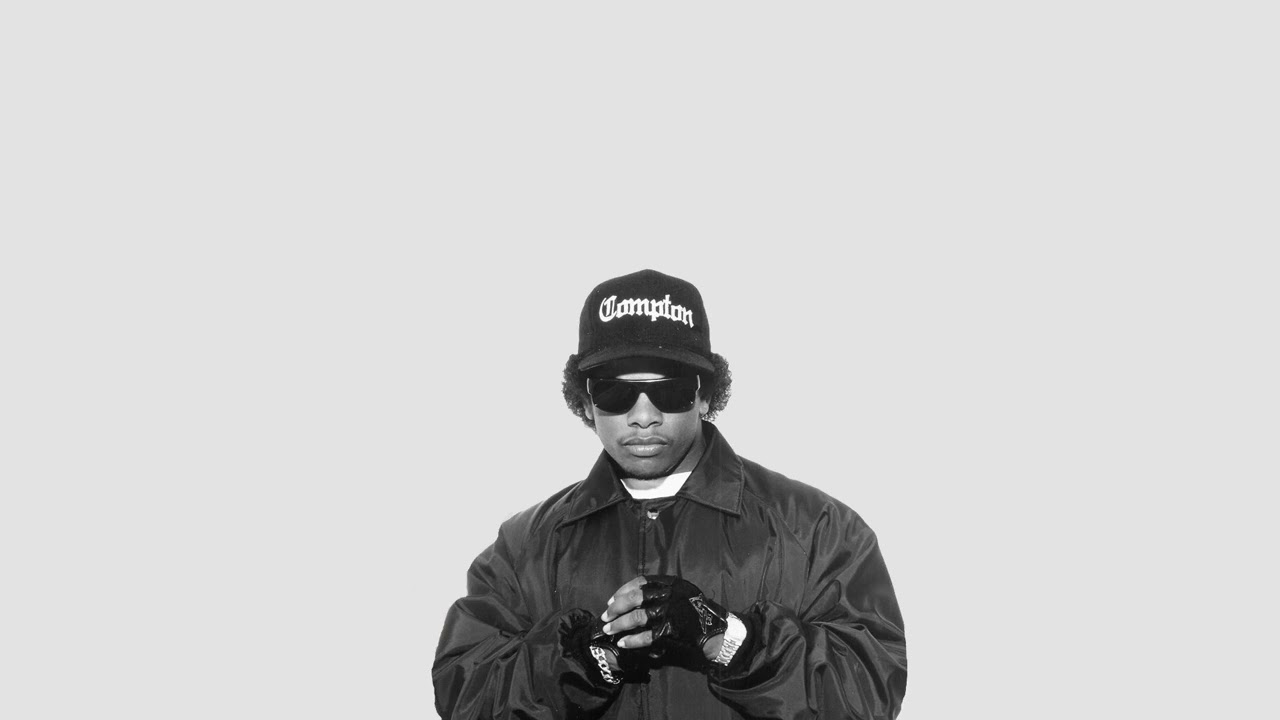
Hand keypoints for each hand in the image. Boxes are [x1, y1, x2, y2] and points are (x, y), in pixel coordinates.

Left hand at [600, 575, 729, 665]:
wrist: (713, 628)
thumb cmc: (695, 609)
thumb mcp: (681, 590)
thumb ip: (662, 589)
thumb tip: (632, 594)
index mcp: (670, 583)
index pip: (640, 582)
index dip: (622, 590)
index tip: (611, 599)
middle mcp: (668, 595)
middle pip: (634, 598)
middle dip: (616, 607)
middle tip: (605, 616)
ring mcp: (668, 613)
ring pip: (636, 617)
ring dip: (619, 624)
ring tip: (609, 630)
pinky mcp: (669, 630)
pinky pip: (645, 636)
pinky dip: (632, 640)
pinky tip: (623, 642)